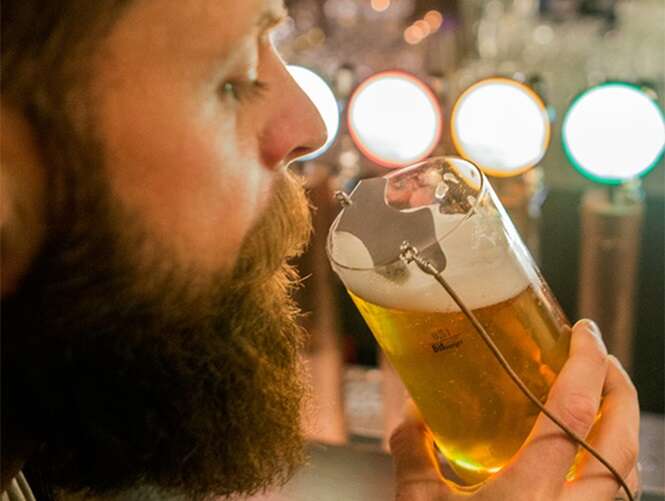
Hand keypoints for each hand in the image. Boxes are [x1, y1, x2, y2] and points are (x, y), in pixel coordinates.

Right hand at [390, 320, 639, 500]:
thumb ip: (413, 457)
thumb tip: (409, 416)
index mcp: (527, 496)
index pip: (572, 413)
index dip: (584, 363)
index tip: (581, 330)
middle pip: (621, 440)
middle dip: (621, 388)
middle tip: (601, 355)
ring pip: (629, 471)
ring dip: (623, 425)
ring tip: (602, 396)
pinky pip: (615, 495)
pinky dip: (613, 462)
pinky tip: (588, 454)